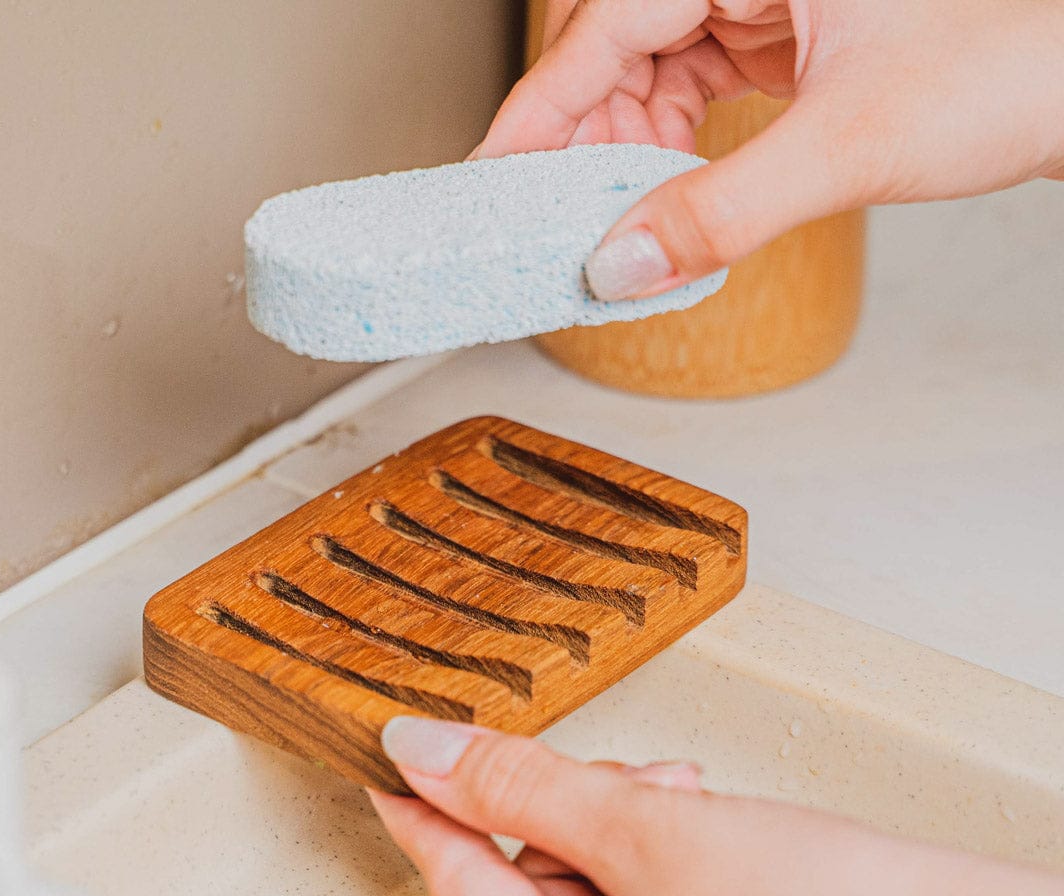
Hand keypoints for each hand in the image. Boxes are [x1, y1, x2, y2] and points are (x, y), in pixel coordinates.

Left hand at [370, 717, 1063, 895]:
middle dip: (567, 813)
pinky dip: (645, 866)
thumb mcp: (644, 826)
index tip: (393, 762)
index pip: (461, 893)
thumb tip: (425, 753)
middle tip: (631, 781)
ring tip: (683, 807)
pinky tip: (696, 833)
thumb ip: (518, 786)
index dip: (428, 810)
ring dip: (616, 829)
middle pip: (525, 893)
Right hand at [477, 0, 1063, 300]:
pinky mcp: (785, 33)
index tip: (490, 178)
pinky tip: (670, 190)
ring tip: (619, 219)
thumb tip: (621, 264)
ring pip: (653, 72)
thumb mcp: (846, 146)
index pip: (603, 24)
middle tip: (557, 223)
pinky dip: (673, 147)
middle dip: (585, 142)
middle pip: (617, 47)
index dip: (539, 112)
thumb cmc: (1013, 62)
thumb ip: (720, 212)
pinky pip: (695, 86)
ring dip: (627, 153)